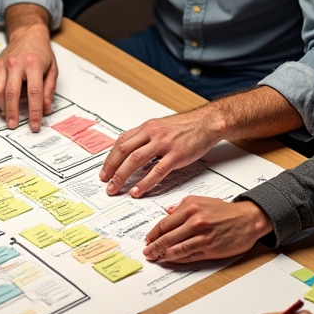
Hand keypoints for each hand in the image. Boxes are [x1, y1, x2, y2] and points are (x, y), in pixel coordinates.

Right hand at [0, 18, 57, 130]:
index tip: (34, 125)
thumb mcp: (52, 69)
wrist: (27, 35)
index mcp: (34, 64)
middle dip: (12, 112)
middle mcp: (16, 64)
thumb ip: (49, 89)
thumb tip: (45, 108)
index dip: (34, 112)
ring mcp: (2, 64)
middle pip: (11, 93)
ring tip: (8, 115)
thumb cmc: (41, 53)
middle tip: (14, 125)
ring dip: (2, 106)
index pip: (35, 93)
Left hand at [99, 107, 220, 196]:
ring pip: (136, 160)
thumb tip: (132, 155)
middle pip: (124, 151)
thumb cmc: (186, 127)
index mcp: (147, 127)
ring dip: (122, 177)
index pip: (121, 142)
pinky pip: (157, 171)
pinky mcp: (176, 155)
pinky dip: (145, 182)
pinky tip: (137, 191)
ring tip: (116, 189)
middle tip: (106, 183)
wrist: (208, 123)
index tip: (105, 171)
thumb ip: (146, 139)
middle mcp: (152, 134)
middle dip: (111, 169)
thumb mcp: (161, 127)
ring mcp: (164, 144)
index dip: (110, 158)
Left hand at [143, 197, 272, 263]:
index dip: (153, 233)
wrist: (247, 219)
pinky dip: (177, 259)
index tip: (147, 239)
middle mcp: (195, 222)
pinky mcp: (210, 249)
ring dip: (163, 255)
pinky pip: (189, 256)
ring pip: (176, 249)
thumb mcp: (201, 201)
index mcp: (191, 208)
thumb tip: (166, 212)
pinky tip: (171, 260)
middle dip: (154, 247)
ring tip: (156, 258)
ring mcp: (203, 237)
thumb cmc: (224, 211)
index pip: (164, 224)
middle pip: (167, 237)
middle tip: (147, 252)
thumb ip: (181, 206)